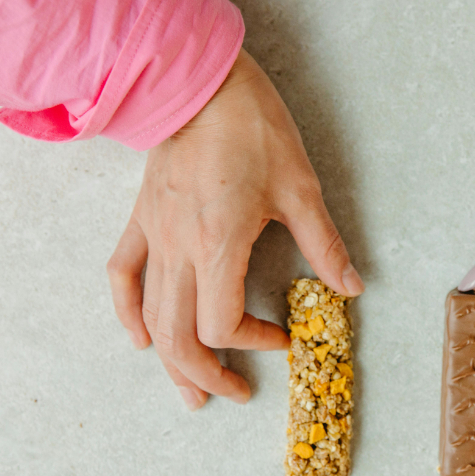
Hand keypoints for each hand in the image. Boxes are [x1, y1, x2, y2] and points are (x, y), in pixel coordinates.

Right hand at [106, 49, 363, 409]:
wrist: (199, 82)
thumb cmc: (252, 128)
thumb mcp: (300, 187)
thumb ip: (324, 244)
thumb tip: (350, 287)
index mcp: (217, 244)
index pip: (221, 324)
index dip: (252, 342)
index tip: (281, 336)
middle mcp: (177, 248)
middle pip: (179, 337)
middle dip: (206, 374)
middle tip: (233, 394)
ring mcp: (154, 235)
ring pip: (150, 316)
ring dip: (169, 360)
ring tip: (189, 390)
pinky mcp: (142, 219)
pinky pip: (123, 275)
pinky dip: (129, 313)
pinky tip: (140, 337)